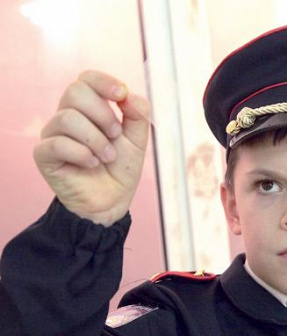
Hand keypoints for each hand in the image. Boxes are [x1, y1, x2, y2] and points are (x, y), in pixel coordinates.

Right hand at [34, 70, 150, 226]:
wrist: (113, 201)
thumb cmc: (121, 168)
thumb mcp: (137, 139)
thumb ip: (137, 113)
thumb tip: (127, 93)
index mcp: (88, 108)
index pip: (86, 79)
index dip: (104, 82)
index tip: (121, 95)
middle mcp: (67, 116)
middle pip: (75, 91)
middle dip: (103, 113)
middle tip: (115, 135)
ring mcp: (53, 135)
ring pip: (67, 118)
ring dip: (95, 139)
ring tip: (107, 156)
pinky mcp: (44, 155)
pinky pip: (58, 144)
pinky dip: (82, 154)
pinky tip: (92, 164)